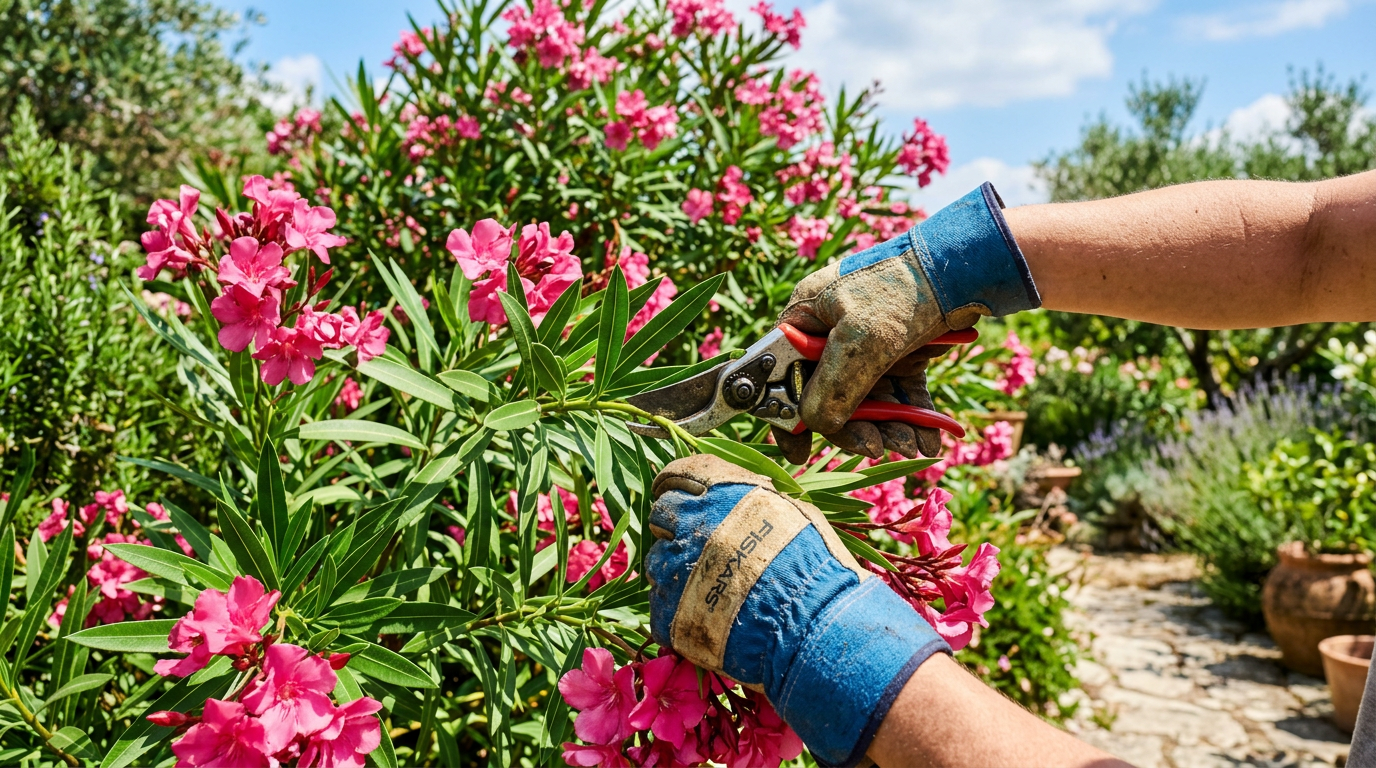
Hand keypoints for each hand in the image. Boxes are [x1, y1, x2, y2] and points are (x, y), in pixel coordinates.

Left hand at [646, 455, 948, 765]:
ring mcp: (676, 569)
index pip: (678, 474)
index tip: (670, 491)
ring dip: (674, 568)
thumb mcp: (791, 512)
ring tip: (706, 586)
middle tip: (694, 544)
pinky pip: (659, 604)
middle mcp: (692, 524)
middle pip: (661, 514)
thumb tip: (736, 498)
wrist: (815, 625)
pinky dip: (676, 609)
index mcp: (721, 493)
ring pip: (657, 560)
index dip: (672, 483)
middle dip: (673, 525)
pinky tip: (703, 615)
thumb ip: (751, 500)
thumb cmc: (817, 565)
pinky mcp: (669, 612)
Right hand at [773, 182, 1040, 462]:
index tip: (800, 451)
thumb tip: (816, 425)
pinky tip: (931, 442)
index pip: (784, 375)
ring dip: (890, 429)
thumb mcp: (861, 340)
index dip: (787, 414)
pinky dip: (914, 418)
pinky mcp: (902, 352)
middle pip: (830, 396)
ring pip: (870, 402)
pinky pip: (901, 395)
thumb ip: (832, 387)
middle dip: (856, 428)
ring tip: (914, 445)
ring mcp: (868, 344)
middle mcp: (832, 333)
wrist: (967, 266)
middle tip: (878, 450)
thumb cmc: (903, 289)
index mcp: (806, 319)